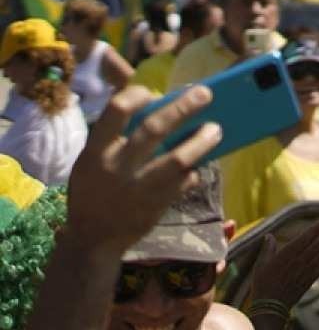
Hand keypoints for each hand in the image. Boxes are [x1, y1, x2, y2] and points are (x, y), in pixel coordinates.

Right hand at [64, 85, 221, 256]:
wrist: (94, 238)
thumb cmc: (95, 190)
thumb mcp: (91, 161)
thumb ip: (115, 137)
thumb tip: (152, 104)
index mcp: (96, 151)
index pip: (116, 111)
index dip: (137, 95)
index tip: (153, 91)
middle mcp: (117, 166)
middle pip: (154, 129)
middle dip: (182, 108)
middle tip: (206, 93)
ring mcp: (140, 187)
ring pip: (177, 159)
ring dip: (200, 142)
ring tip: (217, 129)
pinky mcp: (158, 204)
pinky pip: (183, 183)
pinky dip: (194, 172)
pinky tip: (199, 167)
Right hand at [248, 217, 318, 307]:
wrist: (271, 307)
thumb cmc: (263, 284)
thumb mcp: (261, 264)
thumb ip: (267, 249)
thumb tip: (269, 235)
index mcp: (286, 255)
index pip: (305, 238)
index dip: (316, 229)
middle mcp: (298, 261)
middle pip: (317, 243)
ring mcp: (305, 271)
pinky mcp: (309, 280)